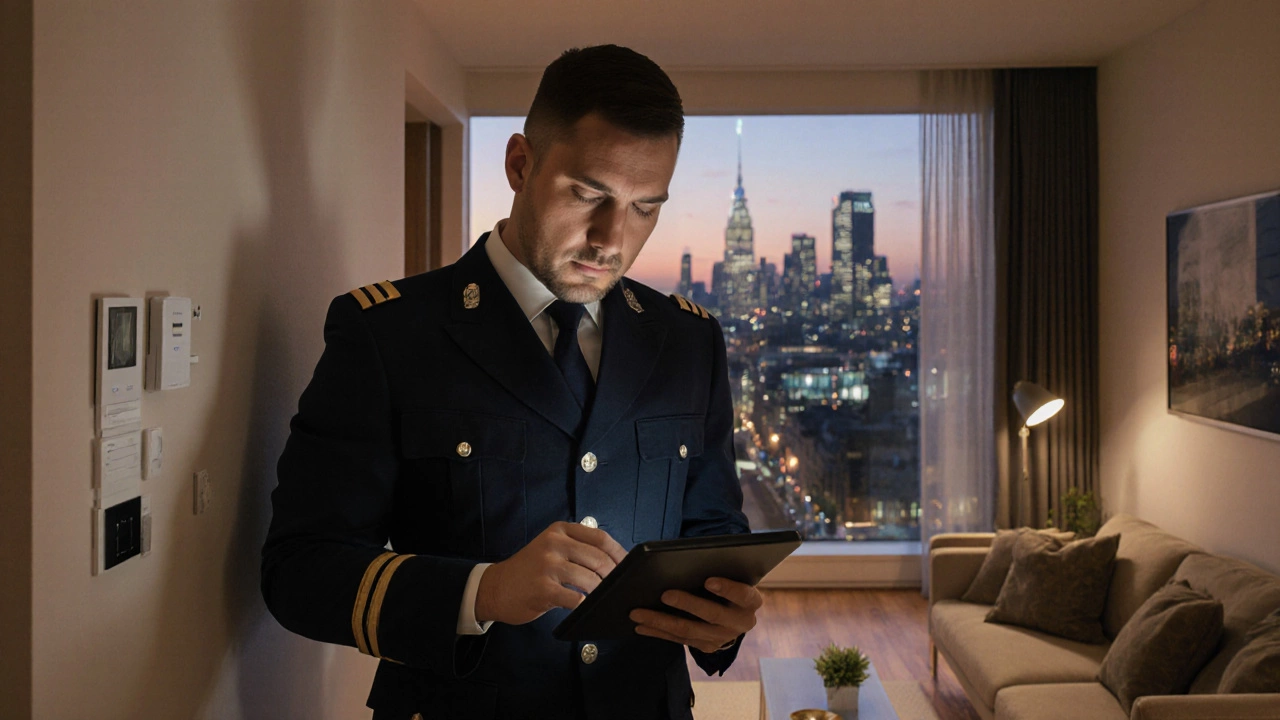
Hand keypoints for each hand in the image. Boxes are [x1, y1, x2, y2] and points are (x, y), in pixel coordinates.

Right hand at [475, 521, 627, 625]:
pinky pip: (575, 599)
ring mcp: (548, 565)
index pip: (600, 538)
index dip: (619, 554)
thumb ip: (577, 548)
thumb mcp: (551, 548)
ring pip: (590, 579)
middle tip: (618, 588)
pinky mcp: (544, 589)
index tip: (629, 567)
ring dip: (601, 592)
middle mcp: (554, 544)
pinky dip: (586, 606)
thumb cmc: (529, 570)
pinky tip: (587, 608)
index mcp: (559, 530)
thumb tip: (615, 562)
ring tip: (603, 599)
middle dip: (613, 576)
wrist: (495, 587)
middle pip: (599, 558)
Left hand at [629, 577, 761, 653]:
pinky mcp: (705, 647)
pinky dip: (658, 632)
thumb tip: (688, 559)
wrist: (734, 613)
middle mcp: (740, 623)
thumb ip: (718, 568)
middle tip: (664, 594)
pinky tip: (640, 625)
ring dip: (661, 621)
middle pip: (712, 615)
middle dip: (687, 604)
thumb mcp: (731, 575)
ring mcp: (722, 638)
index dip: (727, 588)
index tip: (708, 580)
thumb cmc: (727, 584)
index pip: (743, 594)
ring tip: (638, 613)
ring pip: (690, 630)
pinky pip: (678, 640)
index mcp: (750, 601)